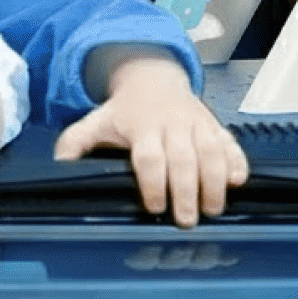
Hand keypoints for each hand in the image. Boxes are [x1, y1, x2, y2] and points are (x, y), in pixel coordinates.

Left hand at [53, 52, 247, 226]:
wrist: (153, 78)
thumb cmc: (124, 111)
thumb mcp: (96, 121)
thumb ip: (75, 143)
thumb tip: (58, 166)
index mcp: (141, 127)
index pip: (149, 156)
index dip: (153, 182)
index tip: (154, 206)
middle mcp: (171, 124)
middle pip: (183, 158)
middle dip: (187, 190)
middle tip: (188, 220)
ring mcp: (196, 123)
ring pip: (210, 151)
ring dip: (215, 181)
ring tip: (214, 209)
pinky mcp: (215, 125)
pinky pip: (230, 142)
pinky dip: (237, 160)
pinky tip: (239, 181)